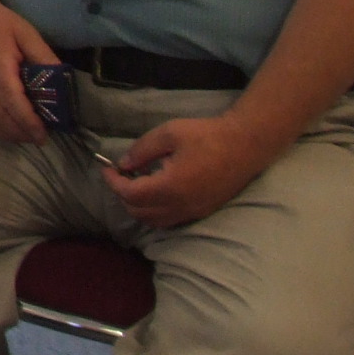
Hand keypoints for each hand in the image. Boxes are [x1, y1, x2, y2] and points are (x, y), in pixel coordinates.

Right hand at [0, 0, 59, 144]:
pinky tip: (7, 130)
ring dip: (6, 134)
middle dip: (20, 132)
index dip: (27, 120)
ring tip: (26, 136)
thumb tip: (63, 82)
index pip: (11, 99)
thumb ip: (43, 57)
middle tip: (39, 138)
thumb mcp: (26, 33)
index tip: (43, 134)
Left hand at [105, 113, 278, 226]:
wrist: (246, 146)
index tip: (107, 168)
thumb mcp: (169, 133)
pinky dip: (155, 210)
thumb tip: (124, 164)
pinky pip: (169, 220)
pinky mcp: (202, 212)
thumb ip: (142, 150)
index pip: (130, 195)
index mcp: (170, 187)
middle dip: (124, 195)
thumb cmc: (207, 136)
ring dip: (139, 205)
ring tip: (138, 181)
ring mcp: (192, 212)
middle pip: (139, 212)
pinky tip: (157, 189)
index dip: (114, 182)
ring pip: (154, 221)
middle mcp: (180, 206)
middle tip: (121, 174)